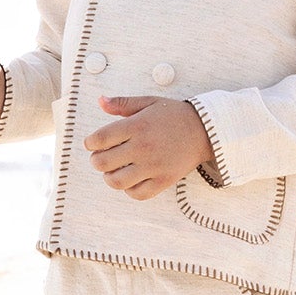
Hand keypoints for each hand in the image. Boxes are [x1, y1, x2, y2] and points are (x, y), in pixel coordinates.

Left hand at [81, 96, 211, 200]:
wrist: (206, 130)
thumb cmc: (174, 115)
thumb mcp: (148, 102)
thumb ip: (122, 103)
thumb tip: (100, 101)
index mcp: (136, 126)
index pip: (99, 139)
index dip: (90, 143)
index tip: (92, 144)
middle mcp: (143, 147)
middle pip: (103, 163)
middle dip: (96, 161)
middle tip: (101, 157)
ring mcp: (154, 166)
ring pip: (117, 182)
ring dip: (109, 177)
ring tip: (114, 170)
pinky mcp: (164, 180)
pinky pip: (138, 193)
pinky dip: (129, 189)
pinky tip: (131, 179)